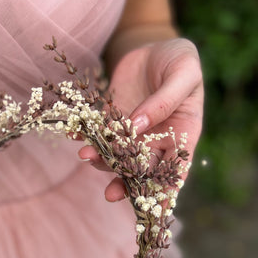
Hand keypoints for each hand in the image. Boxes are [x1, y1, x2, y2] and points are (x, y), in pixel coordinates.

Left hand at [79, 38, 203, 200]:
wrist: (153, 46)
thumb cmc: (179, 59)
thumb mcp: (183, 73)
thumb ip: (165, 101)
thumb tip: (137, 127)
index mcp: (182, 135)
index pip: (175, 170)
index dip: (166, 193)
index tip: (155, 211)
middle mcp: (156, 140)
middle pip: (142, 170)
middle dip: (126, 184)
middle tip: (111, 194)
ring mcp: (132, 133)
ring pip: (116, 155)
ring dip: (101, 160)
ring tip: (86, 157)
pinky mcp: (112, 121)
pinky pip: (98, 134)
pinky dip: (85, 137)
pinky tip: (74, 137)